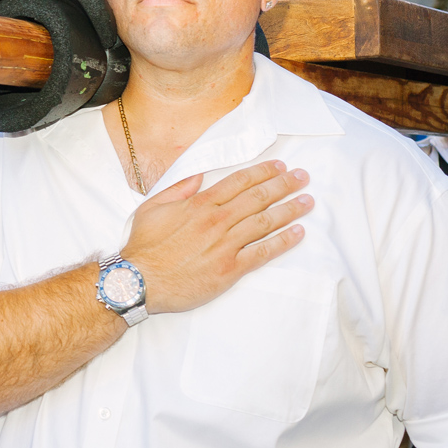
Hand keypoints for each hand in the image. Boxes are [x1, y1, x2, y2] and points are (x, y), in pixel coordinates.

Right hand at [122, 160, 312, 314]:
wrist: (139, 280)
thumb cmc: (144, 246)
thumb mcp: (152, 208)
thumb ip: (178, 190)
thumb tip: (198, 176)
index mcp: (199, 204)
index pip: (238, 182)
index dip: (262, 172)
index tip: (279, 166)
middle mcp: (216, 220)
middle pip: (257, 197)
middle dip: (283, 185)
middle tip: (302, 177)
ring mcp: (225, 245)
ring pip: (265, 221)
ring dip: (290, 209)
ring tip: (308, 201)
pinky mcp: (230, 268)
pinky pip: (263, 252)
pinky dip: (283, 241)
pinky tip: (298, 233)